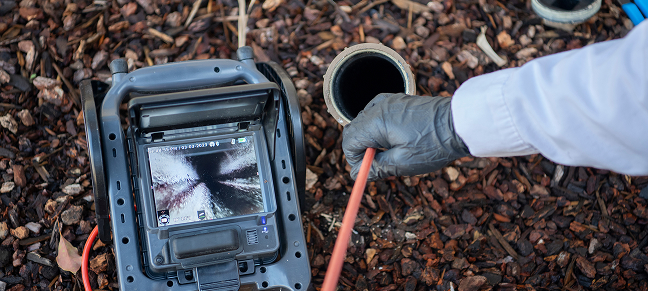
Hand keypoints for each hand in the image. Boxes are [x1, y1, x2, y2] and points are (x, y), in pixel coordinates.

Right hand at [342, 93, 469, 180]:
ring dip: (369, 139)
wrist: (459, 123)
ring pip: (364, 122)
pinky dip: (378, 128)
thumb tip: (357, 174)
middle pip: (353, 130)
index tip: (367, 170)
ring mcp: (387, 101)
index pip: (349, 141)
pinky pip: (376, 114)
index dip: (354, 160)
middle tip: (377, 164)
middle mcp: (377, 107)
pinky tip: (394, 138)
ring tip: (390, 152)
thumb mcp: (402, 163)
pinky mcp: (397, 100)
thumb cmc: (434, 144)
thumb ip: (376, 168)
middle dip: (360, 149)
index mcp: (375, 122)